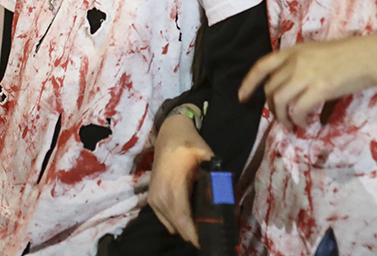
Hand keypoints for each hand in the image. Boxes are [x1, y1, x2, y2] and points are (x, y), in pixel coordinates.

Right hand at [148, 112, 212, 246]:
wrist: (169, 134)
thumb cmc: (189, 144)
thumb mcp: (207, 157)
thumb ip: (215, 177)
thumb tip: (225, 198)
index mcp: (173, 186)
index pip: (183, 220)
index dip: (195, 235)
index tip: (207, 242)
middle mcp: (160, 196)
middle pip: (178, 227)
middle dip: (194, 234)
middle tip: (211, 234)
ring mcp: (154, 199)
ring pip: (172, 225)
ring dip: (186, 228)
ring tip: (202, 226)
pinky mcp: (152, 200)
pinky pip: (165, 220)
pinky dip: (177, 222)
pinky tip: (190, 217)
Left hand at [238, 34, 376, 130]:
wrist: (371, 55)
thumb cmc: (348, 54)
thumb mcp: (317, 53)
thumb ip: (301, 65)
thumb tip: (290, 86)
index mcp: (294, 50)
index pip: (262, 65)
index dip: (249, 82)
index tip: (242, 97)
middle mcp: (296, 61)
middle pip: (270, 88)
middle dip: (272, 107)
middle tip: (282, 118)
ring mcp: (307, 74)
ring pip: (279, 101)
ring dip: (282, 118)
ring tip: (292, 126)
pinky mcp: (320, 88)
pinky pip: (298, 110)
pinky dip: (299, 121)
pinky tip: (307, 125)